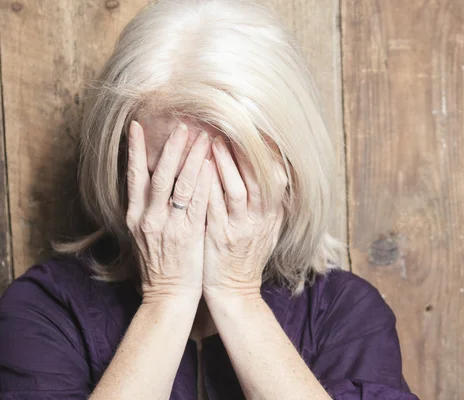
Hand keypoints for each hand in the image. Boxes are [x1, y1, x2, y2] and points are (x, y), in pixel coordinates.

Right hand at [126, 120, 214, 303]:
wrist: (168, 296)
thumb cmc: (160, 264)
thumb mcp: (145, 234)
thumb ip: (148, 208)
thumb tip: (153, 180)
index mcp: (135, 216)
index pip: (133, 177)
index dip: (134, 151)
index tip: (135, 127)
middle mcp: (149, 218)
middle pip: (159, 175)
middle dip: (170, 148)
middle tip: (181, 124)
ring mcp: (168, 226)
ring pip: (179, 185)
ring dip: (191, 158)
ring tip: (201, 136)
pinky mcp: (189, 235)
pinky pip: (197, 203)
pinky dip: (204, 182)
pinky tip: (212, 165)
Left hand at [202, 135, 286, 300]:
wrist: (234, 291)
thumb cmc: (246, 257)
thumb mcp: (266, 231)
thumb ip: (269, 205)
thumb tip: (272, 174)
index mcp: (272, 216)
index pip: (277, 178)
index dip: (268, 154)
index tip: (257, 132)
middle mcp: (260, 220)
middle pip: (258, 179)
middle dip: (245, 151)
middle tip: (231, 127)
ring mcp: (241, 229)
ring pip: (237, 189)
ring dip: (225, 163)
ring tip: (211, 140)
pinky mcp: (220, 237)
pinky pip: (214, 207)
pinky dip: (208, 186)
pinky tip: (197, 168)